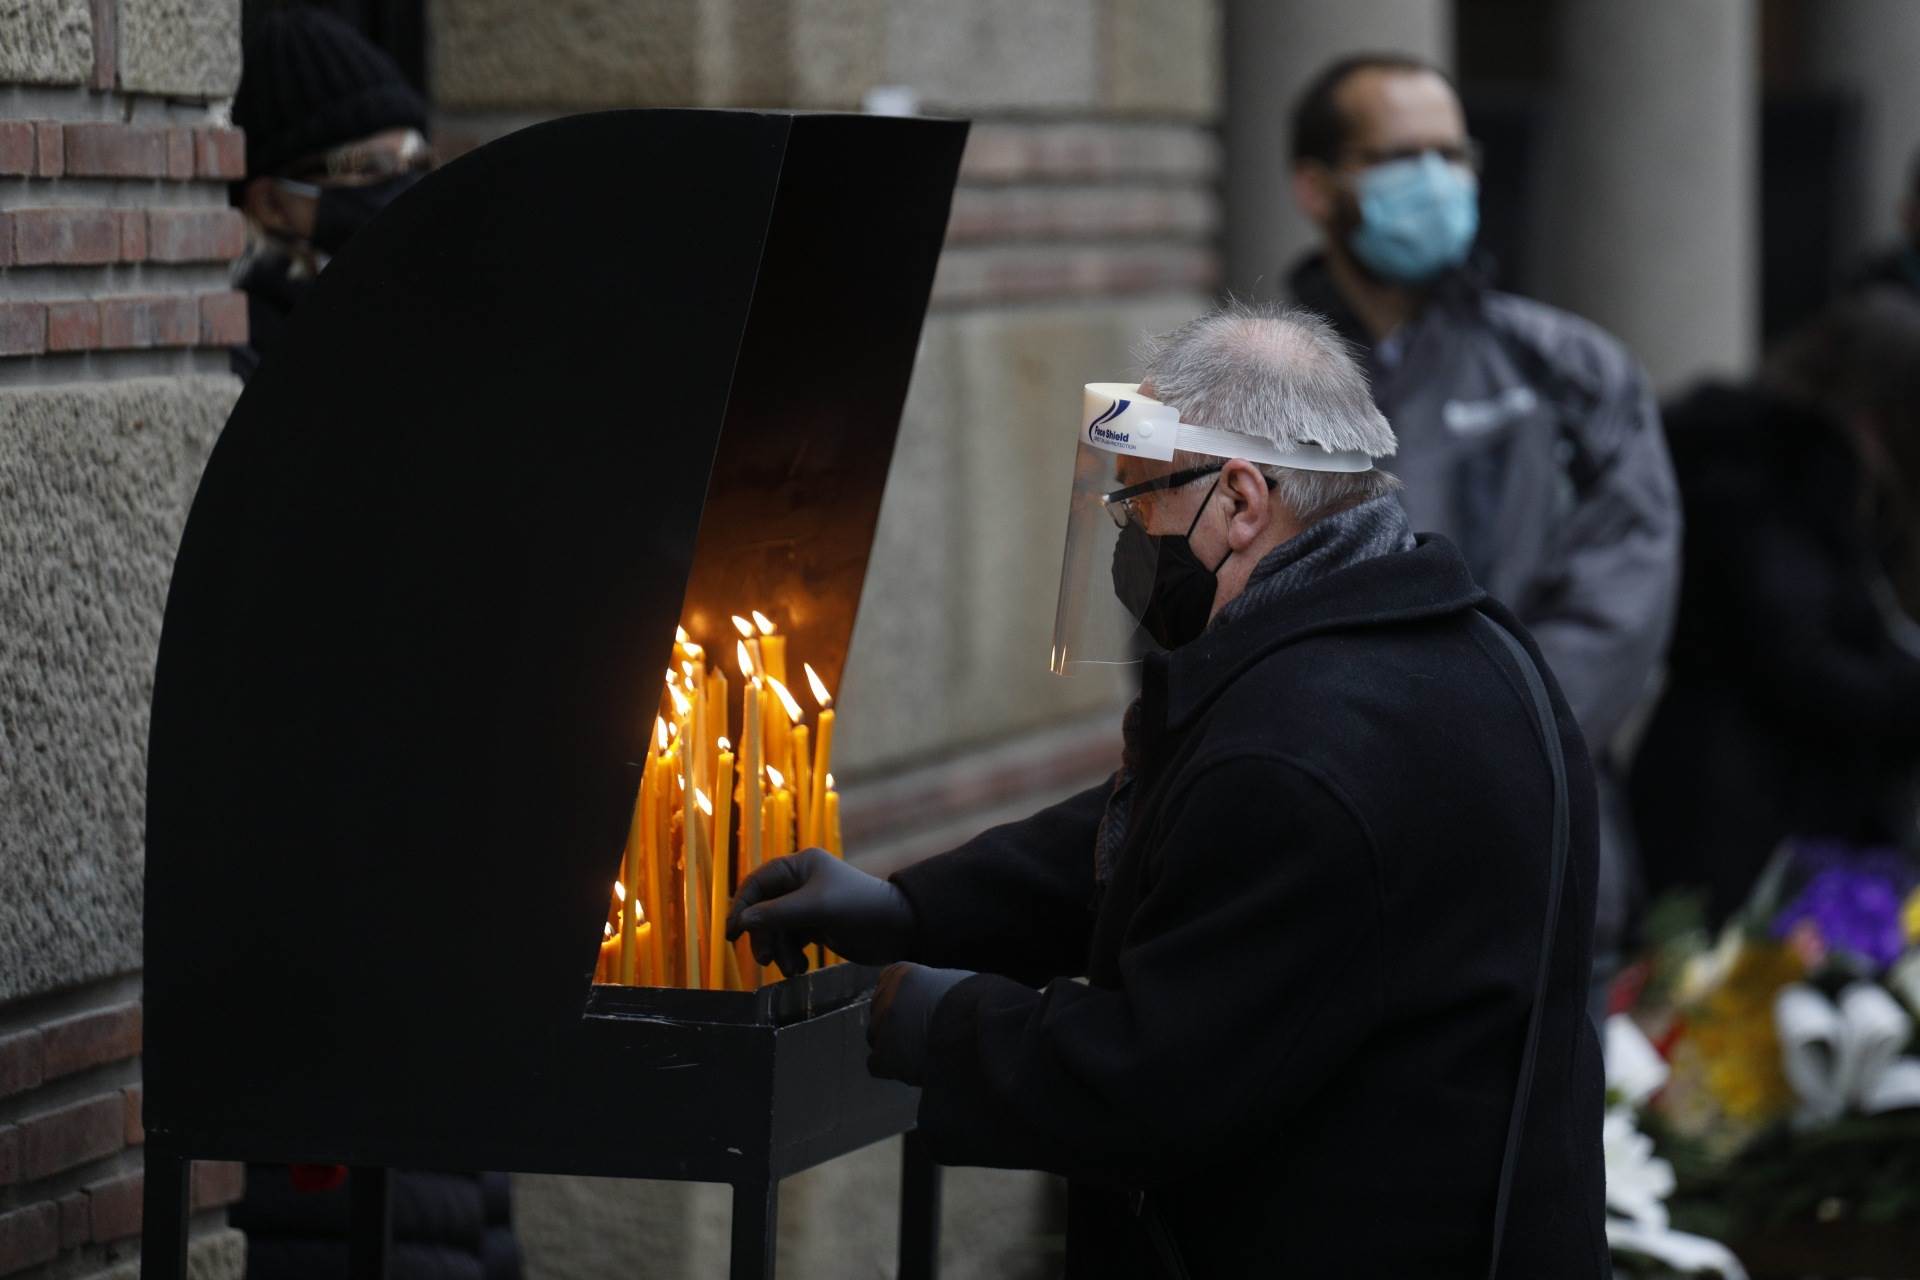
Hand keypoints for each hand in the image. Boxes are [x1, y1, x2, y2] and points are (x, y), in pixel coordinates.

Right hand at [726, 847, 916, 976]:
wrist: (898, 929)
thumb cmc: (858, 907)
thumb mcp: (816, 907)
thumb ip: (776, 914)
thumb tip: (741, 922)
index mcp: (801, 866)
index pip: (758, 883)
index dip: (742, 906)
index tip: (732, 933)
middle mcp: (802, 883)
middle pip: (764, 910)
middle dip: (764, 936)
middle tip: (764, 960)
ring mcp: (809, 906)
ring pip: (777, 929)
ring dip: (779, 951)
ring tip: (792, 969)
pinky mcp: (817, 927)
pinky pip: (791, 941)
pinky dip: (791, 955)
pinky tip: (801, 968)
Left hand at [867, 961, 973, 1084]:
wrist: (980, 1028)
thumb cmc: (977, 1003)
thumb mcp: (953, 980)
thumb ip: (932, 986)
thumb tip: (934, 998)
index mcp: (902, 973)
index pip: (888, 984)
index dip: (904, 1000)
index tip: (917, 1010)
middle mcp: (886, 995)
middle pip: (880, 1011)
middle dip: (898, 1022)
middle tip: (921, 1033)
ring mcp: (881, 1025)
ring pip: (875, 1036)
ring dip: (893, 1044)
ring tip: (919, 1052)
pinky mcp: (885, 1055)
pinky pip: (875, 1064)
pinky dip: (892, 1067)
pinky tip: (912, 1068)